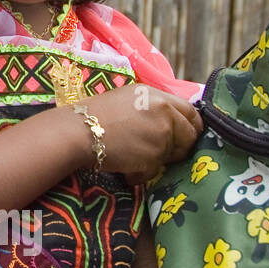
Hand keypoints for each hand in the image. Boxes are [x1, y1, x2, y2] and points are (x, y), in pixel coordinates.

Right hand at [73, 85, 201, 183]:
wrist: (77, 132)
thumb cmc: (92, 115)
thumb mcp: (127, 100)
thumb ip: (152, 108)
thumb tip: (168, 122)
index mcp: (156, 95)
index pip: (191, 111)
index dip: (192, 126)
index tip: (186, 137)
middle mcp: (164, 112)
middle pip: (189, 135)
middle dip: (180, 147)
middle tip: (163, 154)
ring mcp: (162, 134)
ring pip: (172, 154)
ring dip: (157, 160)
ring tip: (133, 156)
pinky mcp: (155, 156)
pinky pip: (155, 169)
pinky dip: (142, 172)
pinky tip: (126, 166)